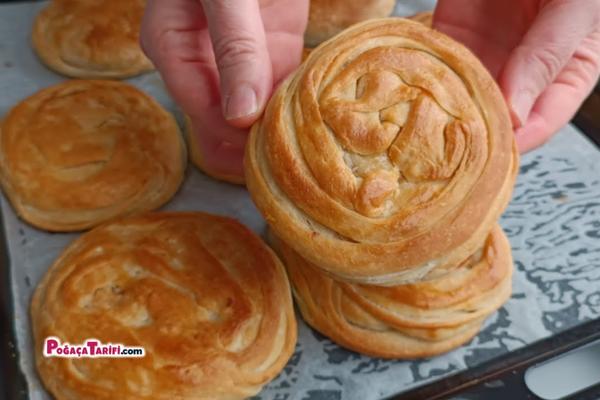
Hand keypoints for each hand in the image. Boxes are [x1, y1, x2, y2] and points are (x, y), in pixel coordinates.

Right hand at [141, 0, 307, 179]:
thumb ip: (233, 48)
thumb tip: (240, 115)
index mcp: (172, 47)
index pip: (200, 111)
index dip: (232, 139)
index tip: (266, 154)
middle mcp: (201, 61)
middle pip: (223, 123)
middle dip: (253, 145)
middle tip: (289, 162)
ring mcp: (237, 59)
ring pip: (255, 113)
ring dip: (278, 132)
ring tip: (306, 152)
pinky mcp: (270, 51)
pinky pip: (281, 89)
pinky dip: (296, 105)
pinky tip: (314, 123)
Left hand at [433, 0, 599, 151]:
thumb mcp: (575, 7)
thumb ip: (547, 55)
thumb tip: (515, 110)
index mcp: (564, 73)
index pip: (540, 121)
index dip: (516, 140)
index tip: (490, 151)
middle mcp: (521, 72)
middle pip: (495, 117)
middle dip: (472, 133)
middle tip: (446, 150)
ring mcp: (485, 55)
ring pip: (461, 97)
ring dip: (442, 113)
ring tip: (423, 128)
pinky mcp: (453, 37)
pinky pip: (436, 65)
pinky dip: (423, 79)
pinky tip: (412, 94)